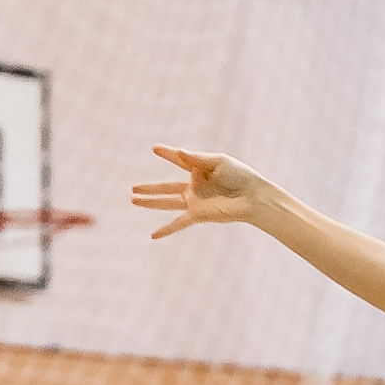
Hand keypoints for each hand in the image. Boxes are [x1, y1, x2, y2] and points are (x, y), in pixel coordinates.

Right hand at [132, 147, 264, 237]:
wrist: (252, 197)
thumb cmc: (240, 176)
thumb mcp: (218, 161)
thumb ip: (196, 158)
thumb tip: (178, 152)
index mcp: (199, 169)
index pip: (178, 160)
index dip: (167, 153)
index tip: (155, 148)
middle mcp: (194, 186)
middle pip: (166, 187)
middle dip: (149, 188)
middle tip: (132, 187)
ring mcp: (194, 202)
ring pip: (166, 203)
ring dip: (149, 202)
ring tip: (132, 200)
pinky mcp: (198, 215)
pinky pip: (178, 223)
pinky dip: (166, 230)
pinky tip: (152, 236)